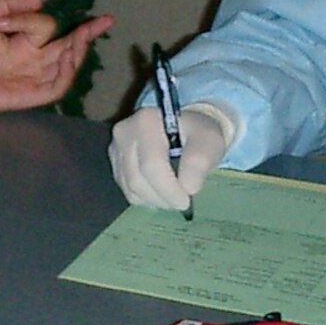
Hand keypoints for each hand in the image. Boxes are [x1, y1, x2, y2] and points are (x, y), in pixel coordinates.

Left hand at [0, 0, 114, 114]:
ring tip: (84, 36)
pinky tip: (69, 57)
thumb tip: (41, 0)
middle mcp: (30, 60)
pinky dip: (66, 74)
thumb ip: (9, 2)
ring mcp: (30, 79)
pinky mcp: (26, 96)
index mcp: (21, 42)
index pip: (45, 27)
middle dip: (88, 34)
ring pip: (66, 67)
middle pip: (68, 48)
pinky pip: (55, 88)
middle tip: (107, 19)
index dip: (32, 19)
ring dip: (78, 51)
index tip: (4, 22)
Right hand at [108, 101, 233, 208]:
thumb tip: (187, 187)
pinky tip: (161, 192)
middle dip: (162, 197)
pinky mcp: (115, 163)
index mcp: (146, 121)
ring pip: (130, 188)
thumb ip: (200, 160)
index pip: (151, 164)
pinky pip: (127, 191)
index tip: (187, 199)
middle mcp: (124, 132)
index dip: (168, 188)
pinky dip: (146, 198)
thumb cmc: (198, 133)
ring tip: (174, 197)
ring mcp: (116, 148)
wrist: (185, 128)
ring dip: (155, 200)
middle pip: (137, 179)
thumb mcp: (210, 140)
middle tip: (182, 203)